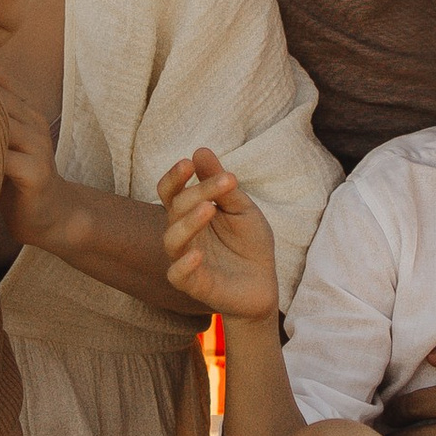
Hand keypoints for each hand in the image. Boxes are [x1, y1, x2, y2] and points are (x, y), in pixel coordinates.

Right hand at [159, 148, 279, 316]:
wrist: (264, 284)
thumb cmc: (249, 243)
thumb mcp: (242, 209)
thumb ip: (222, 185)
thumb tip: (200, 150)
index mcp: (190, 213)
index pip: (171, 192)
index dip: (175, 177)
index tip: (190, 162)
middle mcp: (183, 234)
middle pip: (176, 209)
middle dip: (199, 192)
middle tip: (227, 181)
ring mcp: (185, 260)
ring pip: (172, 239)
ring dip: (188, 222)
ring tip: (209, 208)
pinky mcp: (194, 285)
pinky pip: (178, 275)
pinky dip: (184, 265)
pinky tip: (197, 254)